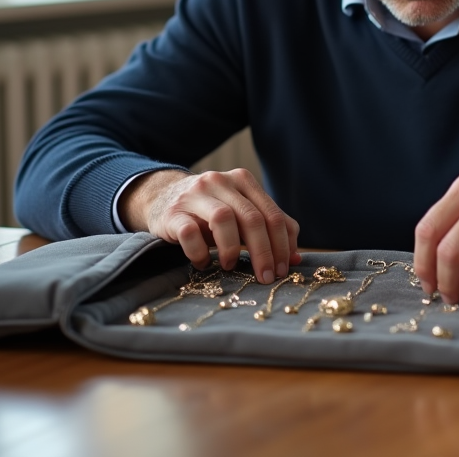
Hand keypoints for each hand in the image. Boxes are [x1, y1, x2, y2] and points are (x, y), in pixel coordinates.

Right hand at [119, 168, 300, 283]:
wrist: (162, 198)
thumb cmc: (211, 212)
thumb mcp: (242, 214)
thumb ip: (270, 229)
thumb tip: (296, 258)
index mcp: (244, 181)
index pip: (272, 214)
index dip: (282, 245)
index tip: (284, 271)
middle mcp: (221, 182)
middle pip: (251, 217)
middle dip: (263, 252)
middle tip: (265, 277)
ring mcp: (195, 194)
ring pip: (223, 218)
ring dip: (231, 249)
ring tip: (229, 266)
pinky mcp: (172, 212)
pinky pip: (189, 232)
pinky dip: (200, 252)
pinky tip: (203, 263)